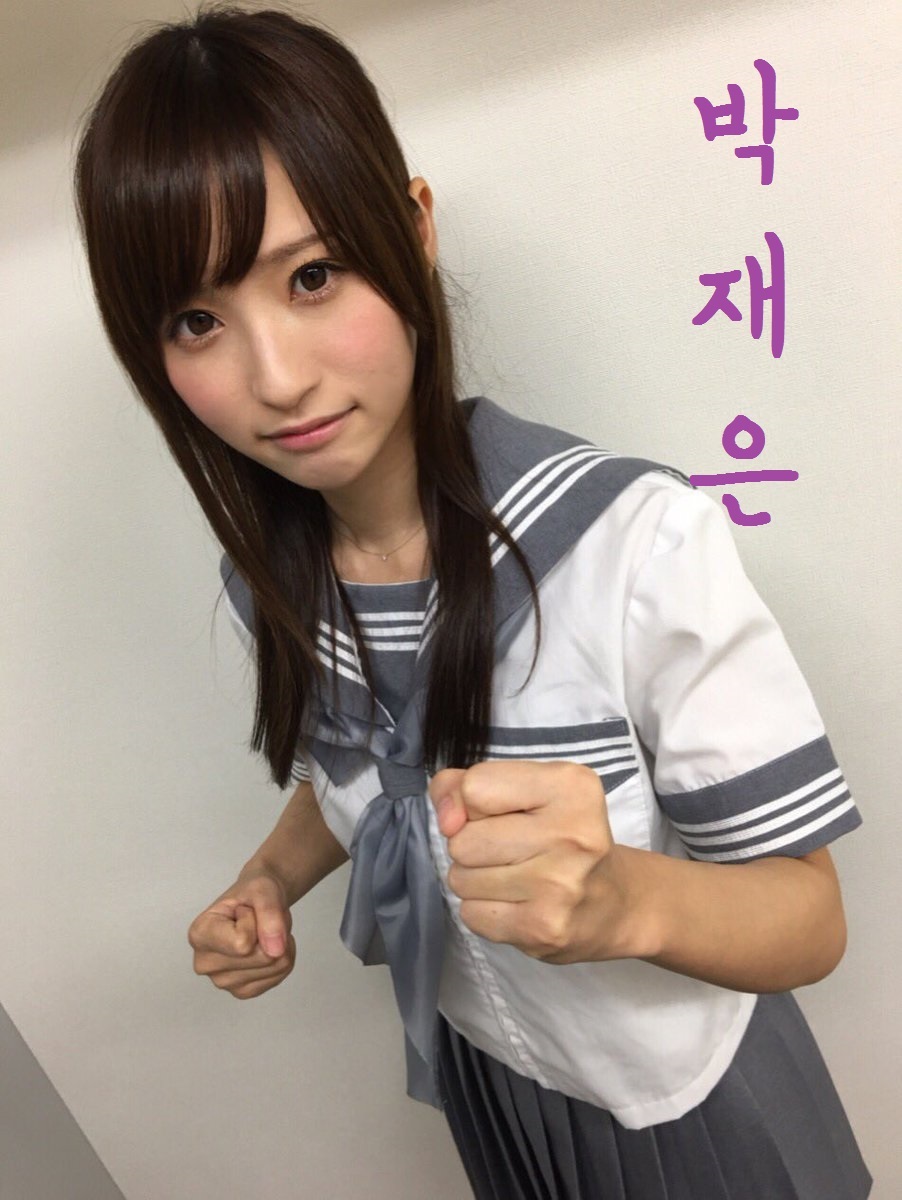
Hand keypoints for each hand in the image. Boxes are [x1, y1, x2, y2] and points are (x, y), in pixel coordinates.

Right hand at [187, 867, 296, 998]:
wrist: (257, 900)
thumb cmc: (253, 892)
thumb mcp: (263, 888)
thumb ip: (269, 912)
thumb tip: (275, 950)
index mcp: (200, 934)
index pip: (243, 942)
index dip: (255, 921)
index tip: (244, 910)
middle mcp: (204, 963)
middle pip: (262, 957)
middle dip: (271, 933)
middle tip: (258, 920)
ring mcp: (222, 981)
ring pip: (274, 967)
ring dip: (280, 944)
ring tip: (263, 930)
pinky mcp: (242, 991)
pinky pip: (279, 976)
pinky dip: (283, 957)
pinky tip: (267, 946)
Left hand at [430, 761, 647, 964]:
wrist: (615, 903)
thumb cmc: (560, 834)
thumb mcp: (526, 790)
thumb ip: (466, 785)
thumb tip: (445, 819)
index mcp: (570, 787)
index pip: (475, 787)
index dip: (473, 803)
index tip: (501, 814)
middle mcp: (570, 834)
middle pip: (463, 839)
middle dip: (471, 846)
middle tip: (509, 851)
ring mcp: (559, 886)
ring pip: (460, 878)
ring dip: (474, 879)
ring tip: (513, 877)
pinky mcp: (545, 929)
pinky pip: (471, 915)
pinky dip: (483, 910)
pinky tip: (516, 903)